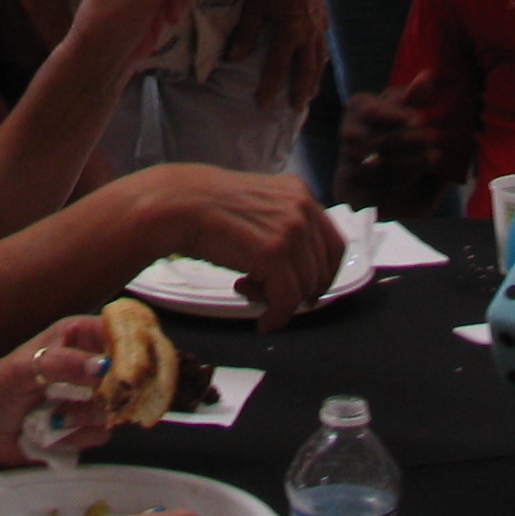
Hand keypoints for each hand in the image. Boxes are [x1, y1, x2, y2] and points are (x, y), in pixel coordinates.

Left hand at [0, 317, 119, 471]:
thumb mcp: (23, 368)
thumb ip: (64, 364)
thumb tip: (103, 366)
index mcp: (75, 336)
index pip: (118, 332)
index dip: (133, 347)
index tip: (134, 366)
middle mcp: (86, 365)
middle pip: (127, 375)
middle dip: (110, 392)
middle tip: (87, 400)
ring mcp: (85, 398)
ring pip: (114, 408)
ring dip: (84, 418)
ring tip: (54, 417)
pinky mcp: (81, 429)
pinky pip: (99, 434)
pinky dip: (76, 438)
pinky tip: (52, 433)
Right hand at [130, 163, 345, 326]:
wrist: (180, 204)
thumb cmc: (211, 208)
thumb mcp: (260, 207)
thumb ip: (285, 227)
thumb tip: (302, 270)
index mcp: (301, 193)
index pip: (334, 245)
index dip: (323, 275)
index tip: (308, 292)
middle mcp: (303, 208)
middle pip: (322, 269)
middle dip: (299, 291)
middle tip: (268, 295)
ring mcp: (290, 230)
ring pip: (305, 288)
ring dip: (280, 302)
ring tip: (248, 291)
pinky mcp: (274, 253)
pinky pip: (287, 300)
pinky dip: (277, 318)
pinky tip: (262, 322)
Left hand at [221, 0, 329, 114]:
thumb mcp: (254, 4)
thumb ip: (246, 32)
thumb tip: (235, 58)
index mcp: (289, 34)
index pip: (277, 69)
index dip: (270, 88)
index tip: (263, 105)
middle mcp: (307, 36)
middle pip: (305, 71)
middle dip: (299, 91)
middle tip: (296, 109)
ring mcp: (319, 28)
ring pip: (319, 62)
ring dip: (314, 80)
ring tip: (311, 95)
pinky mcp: (324, 18)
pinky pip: (325, 46)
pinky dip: (322, 60)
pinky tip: (321, 63)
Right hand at [334, 73, 443, 210]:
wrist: (375, 173)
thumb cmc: (395, 133)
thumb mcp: (404, 113)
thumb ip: (414, 98)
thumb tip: (427, 75)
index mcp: (358, 106)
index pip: (371, 110)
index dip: (396, 116)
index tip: (421, 120)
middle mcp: (348, 131)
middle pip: (378, 138)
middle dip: (410, 140)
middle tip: (435, 139)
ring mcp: (348, 159)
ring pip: (379, 163)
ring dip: (411, 161)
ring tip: (434, 157)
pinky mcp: (351, 184)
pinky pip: (374, 184)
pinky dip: (400, 181)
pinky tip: (418, 176)